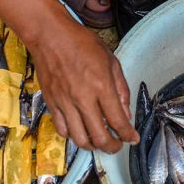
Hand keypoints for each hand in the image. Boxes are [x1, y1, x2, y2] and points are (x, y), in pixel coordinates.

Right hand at [29, 16, 139, 152]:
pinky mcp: (52, 103)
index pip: (118, 121)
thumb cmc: (82, 44)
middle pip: (99, 137)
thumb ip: (121, 89)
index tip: (132, 139)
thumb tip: (125, 114)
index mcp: (101, 86)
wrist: (50, 36)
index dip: (128, 135)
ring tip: (98, 141)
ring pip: (80, 139)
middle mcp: (83, 98)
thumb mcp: (111, 61)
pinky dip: (73, 136)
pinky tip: (80, 130)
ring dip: (93, 146)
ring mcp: (65, 103)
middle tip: (116, 145)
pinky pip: (62, 130)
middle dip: (112, 147)